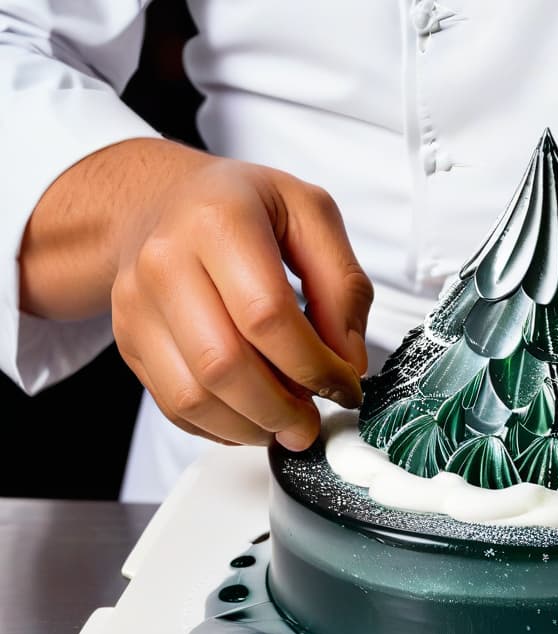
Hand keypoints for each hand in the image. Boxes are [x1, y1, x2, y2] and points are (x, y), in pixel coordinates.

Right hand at [110, 148, 372, 450]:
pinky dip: (219, 427)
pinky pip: (173, 405)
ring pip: (192, 396)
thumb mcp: (312, 215)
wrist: (167, 201)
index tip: (345, 385)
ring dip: (250, 427)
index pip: (267, 316)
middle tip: (313, 423)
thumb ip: (344, 285)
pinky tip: (253, 417)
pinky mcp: (128, 340)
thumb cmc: (244, 207)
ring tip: (287, 425)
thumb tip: (348, 361)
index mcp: (218, 221)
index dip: (314, 365)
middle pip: (223, 364)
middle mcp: (165, 261)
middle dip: (280, 410)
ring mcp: (137, 304)